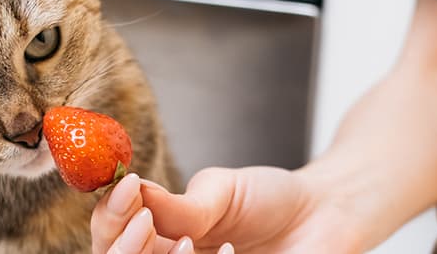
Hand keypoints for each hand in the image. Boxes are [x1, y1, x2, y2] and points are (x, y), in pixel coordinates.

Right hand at [92, 166, 359, 253]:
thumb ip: (179, 203)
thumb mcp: (222, 191)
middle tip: (145, 220)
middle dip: (124, 248)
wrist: (326, 215)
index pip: (110, 239)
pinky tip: (230, 253)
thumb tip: (134, 191)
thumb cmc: (271, 200)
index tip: (129, 190)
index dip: (109, 220)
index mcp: (158, 240)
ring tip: (193, 241)